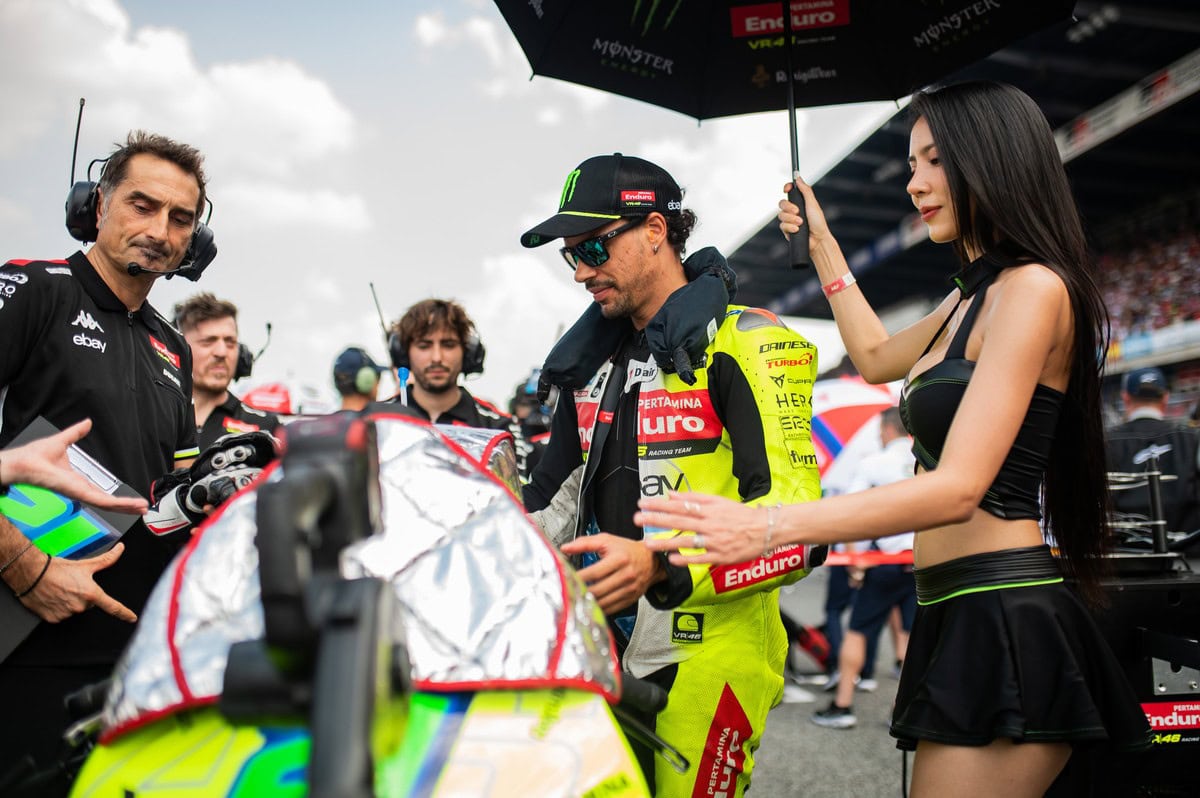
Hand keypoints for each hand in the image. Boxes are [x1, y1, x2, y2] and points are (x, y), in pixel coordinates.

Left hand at [0, 419, 147, 513]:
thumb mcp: (62, 441)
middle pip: (109, 503)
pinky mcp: (79, 493)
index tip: (131, 499)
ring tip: (143, 508)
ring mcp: (80, 493)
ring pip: (109, 504)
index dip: (117, 497)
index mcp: (77, 482)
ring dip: (127, 507)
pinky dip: (119, 503)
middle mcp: (80, 490)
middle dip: (126, 506)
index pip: (102, 493)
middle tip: (143, 508)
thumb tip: (86, 423)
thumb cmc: (33, 456)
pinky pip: (102, 501)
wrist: (22, 462)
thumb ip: (76, 433)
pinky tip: (130, 505)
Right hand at [19, 543, 135, 622]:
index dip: (124, 613)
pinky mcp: (53, 619)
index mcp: (91, 594)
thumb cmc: (57, 568)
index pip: (113, 607)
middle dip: (85, 596)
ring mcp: (66, 614)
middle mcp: (80, 606)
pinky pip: (61, 616)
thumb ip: (107, 559)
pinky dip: (59, 608)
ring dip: (71, 602)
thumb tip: (120, 549)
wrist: (32, 573)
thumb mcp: (85, 564)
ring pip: (75, 610)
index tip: (132, 618)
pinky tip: (54, 598)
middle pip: (89, 604)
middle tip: (73, 586)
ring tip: (61, 590)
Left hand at [561, 533, 663, 614]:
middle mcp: (626, 575)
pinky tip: (589, 605)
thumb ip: (585, 543)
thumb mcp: (607, 540)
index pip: (595, 572)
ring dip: (587, 603)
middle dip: (580, 592)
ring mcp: (629, 589)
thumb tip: (565, 548)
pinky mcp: (630, 599)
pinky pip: (611, 609)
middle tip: (567, 592)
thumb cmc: (626, 550)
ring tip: (575, 599)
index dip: (579, 577)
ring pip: (603, 602)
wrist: (651, 561)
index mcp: (619, 559)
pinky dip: (598, 609)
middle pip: (598, 590)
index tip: (566, 579)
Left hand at [635, 492, 768, 564]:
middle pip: (679, 522)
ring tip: (648, 543)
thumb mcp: (718, 502)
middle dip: (656, 520)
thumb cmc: (740, 515)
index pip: (679, 506)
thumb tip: (671, 495)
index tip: (642, 503)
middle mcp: (709, 525)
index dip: (659, 505)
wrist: (765, 530)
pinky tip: (672, 559)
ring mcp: (714, 542)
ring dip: (666, 542)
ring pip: (686, 542)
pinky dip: (687, 559)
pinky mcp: (720, 557)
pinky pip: (700, 559)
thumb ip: (694, 499)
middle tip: (638, 519)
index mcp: (708, 510)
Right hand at [778, 173, 832, 244]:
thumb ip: (806, 191)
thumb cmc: (818, 223)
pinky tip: (797, 230)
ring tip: (800, 223)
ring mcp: (789, 220)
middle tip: (797, 211)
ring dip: (791, 219)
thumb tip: (798, 178)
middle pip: (782, 203)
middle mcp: (793, 210)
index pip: (790, 192)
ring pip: (781, 215)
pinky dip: (790, 228)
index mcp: (800, 202)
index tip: (787, 188)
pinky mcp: (786, 230)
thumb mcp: (813, 204)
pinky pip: (782, 226)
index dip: (787, 188)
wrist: (818, 240)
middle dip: (788, 207)